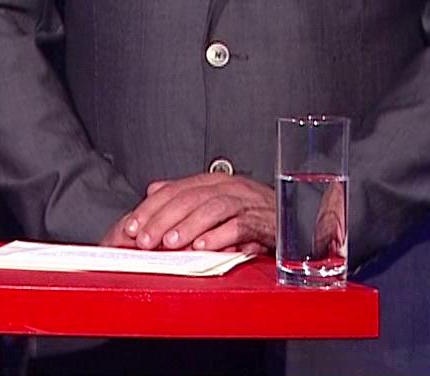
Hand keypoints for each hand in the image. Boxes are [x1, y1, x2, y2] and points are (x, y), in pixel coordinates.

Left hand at [115, 174, 276, 255]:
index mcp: (215, 181)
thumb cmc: (255, 213)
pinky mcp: (264, 220)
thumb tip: (153, 190)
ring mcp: (248, 201)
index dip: (150, 208)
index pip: (175, 189)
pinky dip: (220, 236)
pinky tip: (204, 248)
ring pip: (213, 208)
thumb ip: (186, 196)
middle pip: (190, 197)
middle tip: (144, 239)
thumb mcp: (219, 201)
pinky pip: (240, 225)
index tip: (131, 227)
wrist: (299, 217)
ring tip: (169, 244)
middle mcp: (230, 186)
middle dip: (162, 219)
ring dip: (188, 227)